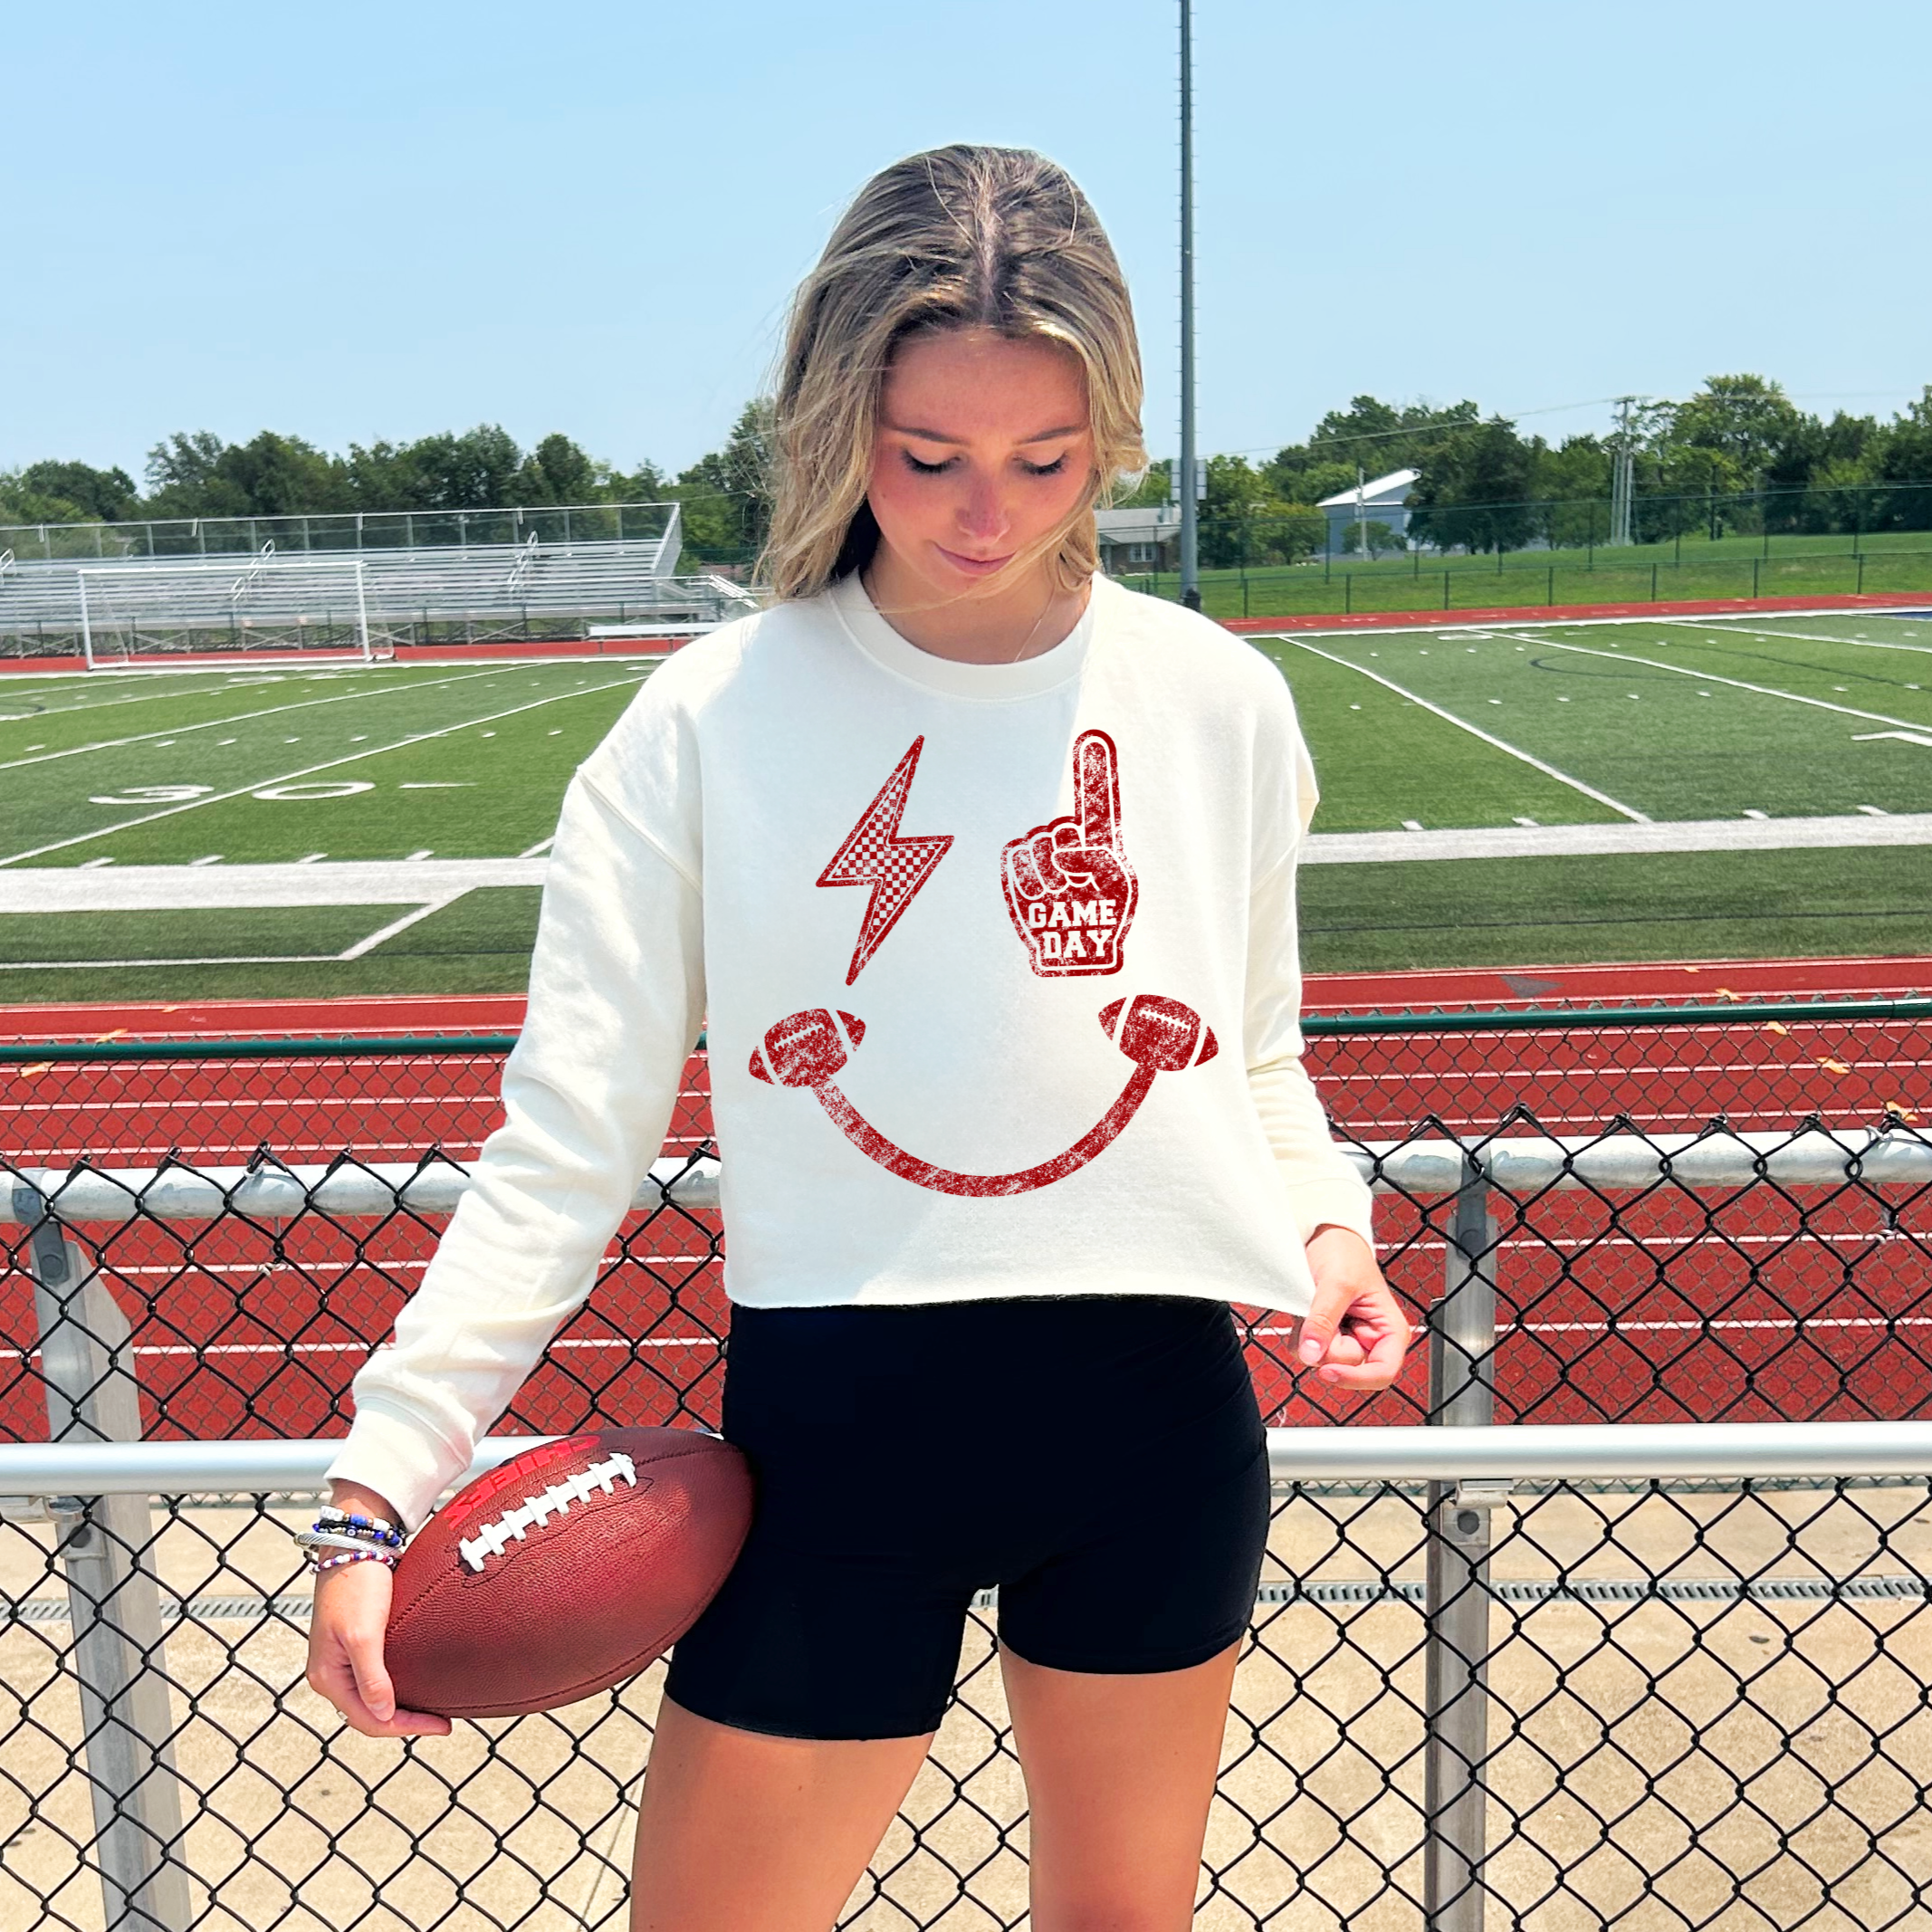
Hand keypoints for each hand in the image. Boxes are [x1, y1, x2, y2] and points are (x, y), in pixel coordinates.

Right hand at [304, 1482, 449, 1738]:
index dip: (405, 1727)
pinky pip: (375, 1675)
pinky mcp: (355, 1641)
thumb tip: (383, 1714)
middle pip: (369, 1713)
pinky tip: (417, 1682)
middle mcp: (331, 1672)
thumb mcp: (363, 1634)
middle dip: (404, 1721)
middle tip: (443, 1721)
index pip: (368, 1720)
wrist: (357, 1543)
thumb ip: (372, 1677)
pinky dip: (397, 1685)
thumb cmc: (358, 1584)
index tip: (442, 1724)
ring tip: (433, 1708)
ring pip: (372, 1696)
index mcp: (328, 1677)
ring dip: (400, 1705)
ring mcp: (341, 1658)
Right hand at [1001, 730, 1136, 975]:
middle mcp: (1065, 844)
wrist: (1079, 959)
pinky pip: (1013, 863)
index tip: (1091, 737)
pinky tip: (1042, 901)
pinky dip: (1029, 883)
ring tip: (1060, 897)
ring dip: (1048, 874)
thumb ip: (1100, 858)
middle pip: (1056, 826)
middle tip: (1075, 882)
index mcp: (1095, 841)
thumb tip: (1064, 850)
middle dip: (1064, 853)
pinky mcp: (1016, 881)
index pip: (1093, 800)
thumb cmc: (1105, 923)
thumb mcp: (1118, 884)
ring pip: (1031, 844)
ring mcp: (1039, 861)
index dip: (1093, 770)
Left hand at [1292, 1226, 1412, 1390]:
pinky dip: (1299, 1333)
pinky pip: (1306, 1350)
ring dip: (1309, 1335)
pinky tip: (1307, 1309)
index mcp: (1390, 1332)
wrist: (1325, 1235)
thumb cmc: (1344, 1252)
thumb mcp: (1336, 1283)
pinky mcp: (1325, 1336)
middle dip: (1326, 1343)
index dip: (1355, 1378)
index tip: (1327, 1370)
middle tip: (1323, 1307)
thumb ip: (1324, 1320)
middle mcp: (1371, 1341)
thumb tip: (1312, 1355)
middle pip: (1344, 1367)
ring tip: (1316, 1304)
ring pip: (1321, 1360)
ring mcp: (1346, 1340)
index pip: (1382, 1373)